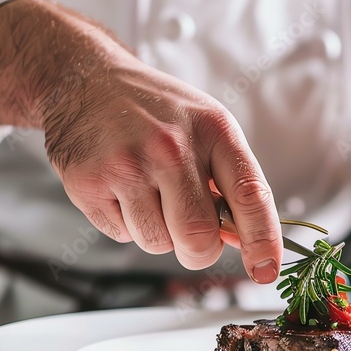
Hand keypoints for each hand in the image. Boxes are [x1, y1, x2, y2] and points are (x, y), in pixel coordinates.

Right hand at [0, 0, 282, 282]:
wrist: (85, 79)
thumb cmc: (156, 111)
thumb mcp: (205, 127)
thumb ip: (229, 180)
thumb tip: (245, 241)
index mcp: (213, 130)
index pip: (249, 196)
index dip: (263, 241)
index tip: (265, 271)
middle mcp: (171, 146)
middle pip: (197, 236)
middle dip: (198, 251)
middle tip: (192, 239)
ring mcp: (126, 164)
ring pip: (157, 243)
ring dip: (157, 232)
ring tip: (146, 192)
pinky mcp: (88, 182)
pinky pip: (120, 234)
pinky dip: (124, 222)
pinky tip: (119, 187)